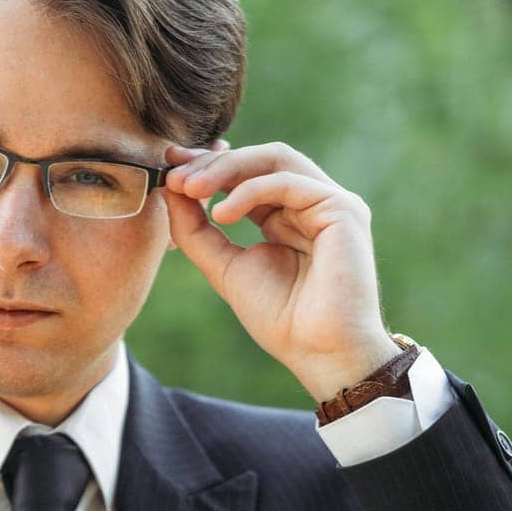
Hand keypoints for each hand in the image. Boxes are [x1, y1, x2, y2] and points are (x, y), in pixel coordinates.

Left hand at [163, 139, 397, 402]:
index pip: (247, 175)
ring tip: (190, 189)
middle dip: (213, 162)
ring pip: (275, 159)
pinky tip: (220, 214)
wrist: (318, 351)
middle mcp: (311, 202)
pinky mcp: (343, 209)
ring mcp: (330, 202)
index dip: (209, 166)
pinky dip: (249, 192)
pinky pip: (289, 182)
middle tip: (174, 174)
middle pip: (260, 159)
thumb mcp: (225, 268)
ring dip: (227, 169)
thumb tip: (170, 190)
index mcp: (287, 215)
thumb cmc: (280, 319)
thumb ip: (197, 231)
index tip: (168, 169)